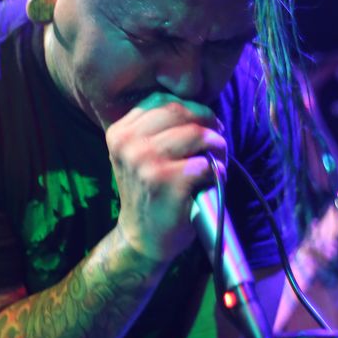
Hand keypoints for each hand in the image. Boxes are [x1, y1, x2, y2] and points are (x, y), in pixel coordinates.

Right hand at [107, 93, 225, 261]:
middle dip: (207, 123)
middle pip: (180, 111)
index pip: (161, 100)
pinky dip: (216, 171)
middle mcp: (128, 143)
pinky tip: (211, 180)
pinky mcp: (165, 181)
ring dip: (217, 146)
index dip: (190, 107)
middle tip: (216, 141)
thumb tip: (201, 108)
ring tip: (218, 160)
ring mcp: (144, 162)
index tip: (204, 123)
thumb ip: (159, 128)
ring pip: (196, 134)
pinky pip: (204, 162)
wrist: (143, 237)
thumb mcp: (140, 154)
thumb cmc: (151, 192)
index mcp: (119, 132)